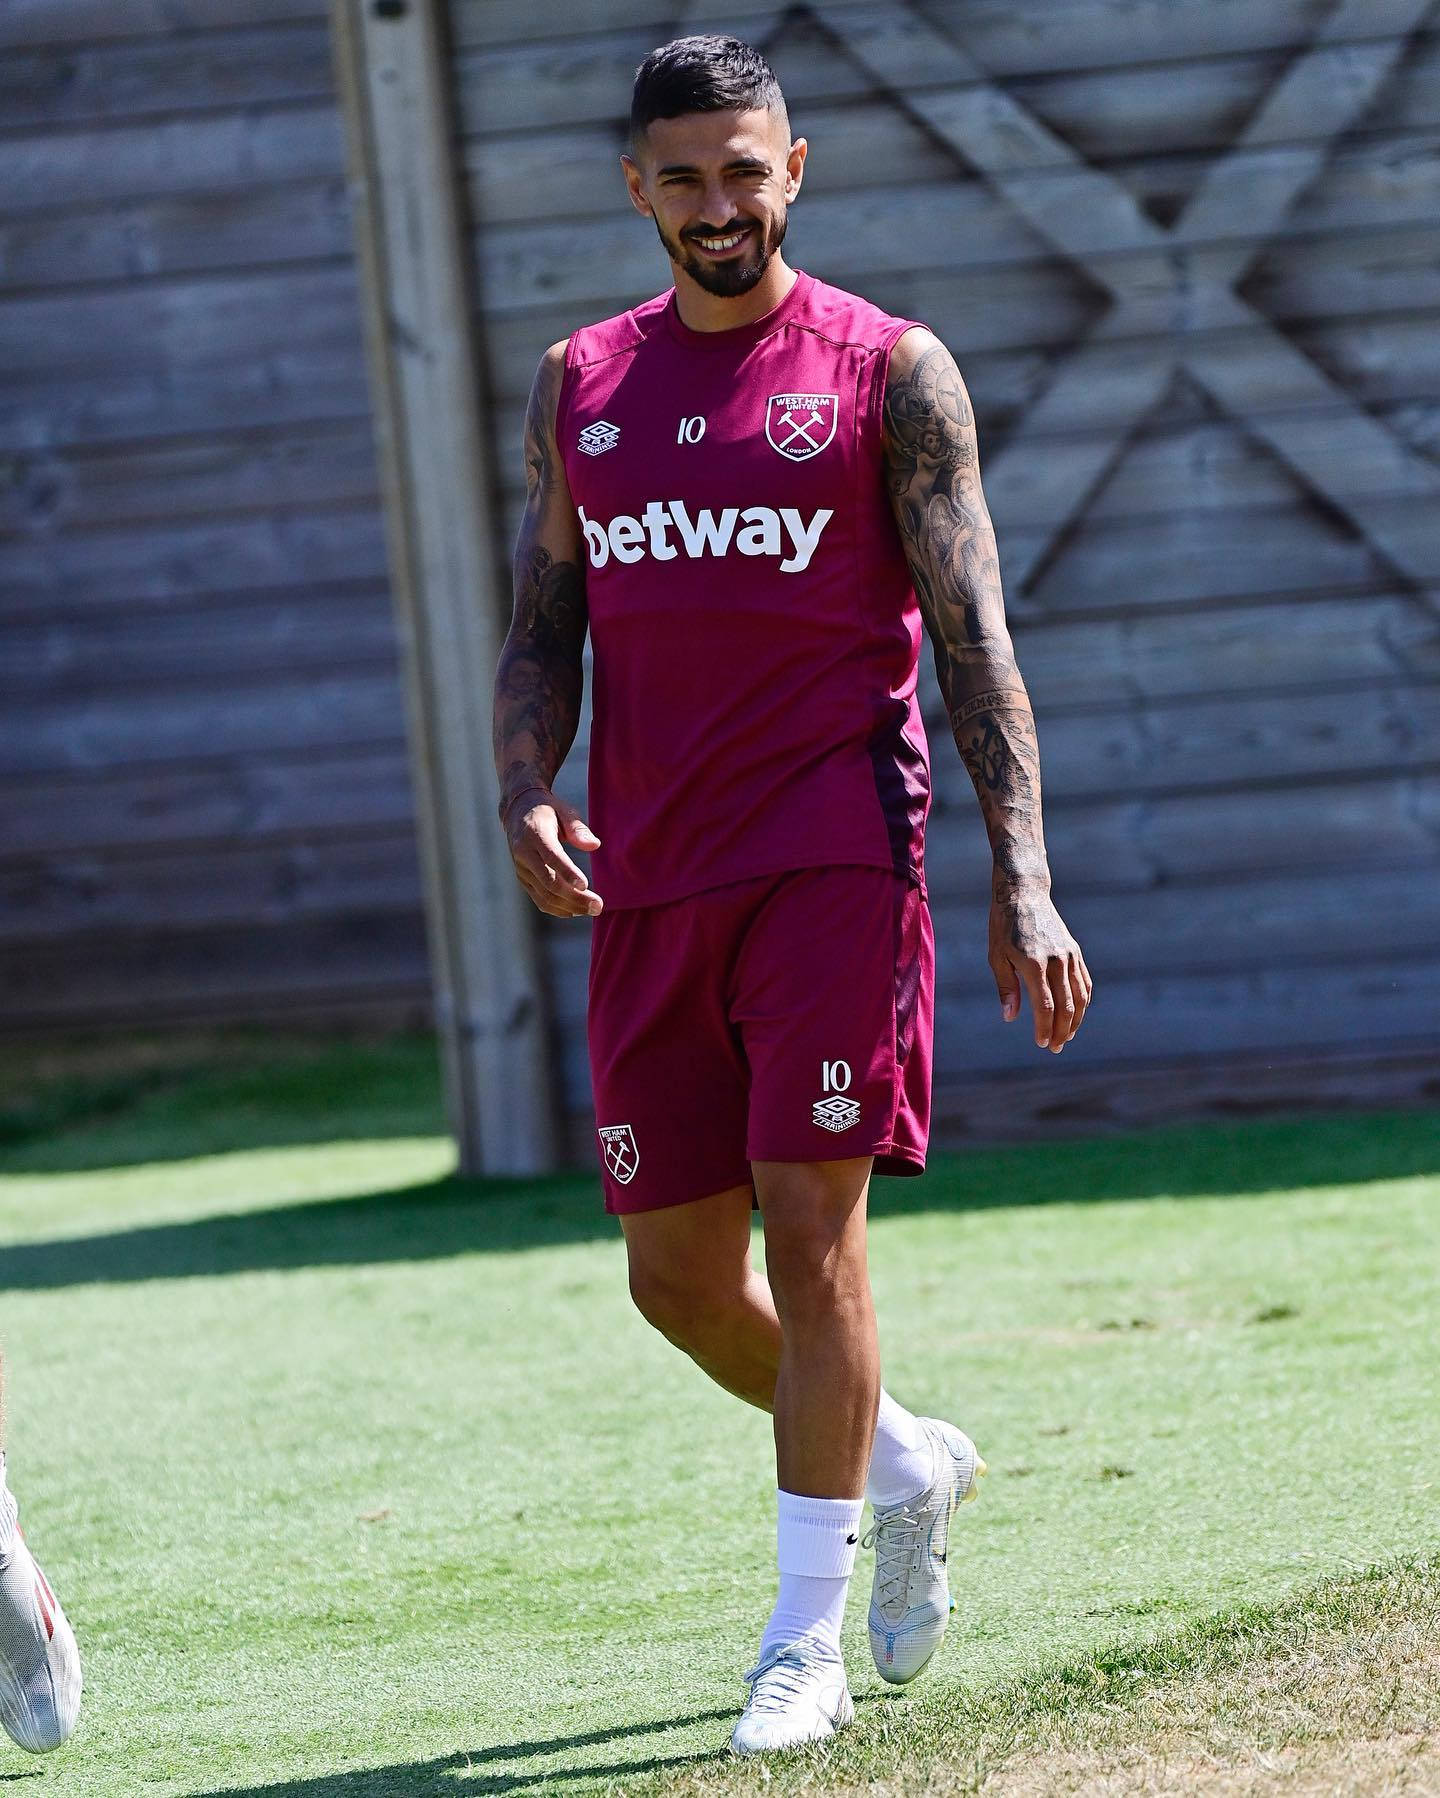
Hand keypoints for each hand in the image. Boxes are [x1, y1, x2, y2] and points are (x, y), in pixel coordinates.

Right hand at [502, 787, 602, 918]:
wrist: (518, 812)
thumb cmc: (548, 811)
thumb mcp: (564, 810)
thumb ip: (578, 828)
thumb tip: (594, 846)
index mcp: (534, 834)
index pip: (551, 857)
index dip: (567, 873)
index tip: (585, 886)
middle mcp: (524, 854)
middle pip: (549, 882)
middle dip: (574, 897)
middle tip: (598, 906)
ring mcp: (522, 869)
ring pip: (544, 895)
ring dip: (570, 906)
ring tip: (593, 910)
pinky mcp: (523, 879)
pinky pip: (539, 899)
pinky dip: (557, 909)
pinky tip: (576, 911)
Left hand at [989, 884, 1091, 1052]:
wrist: (1024, 893)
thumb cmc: (1004, 927)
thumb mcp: (996, 957)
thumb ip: (1006, 988)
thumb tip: (1010, 1018)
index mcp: (1034, 963)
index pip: (1045, 1006)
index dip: (1044, 1028)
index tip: (1041, 1043)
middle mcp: (1056, 960)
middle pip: (1067, 1006)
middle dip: (1062, 1031)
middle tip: (1055, 1048)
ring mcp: (1069, 955)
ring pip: (1080, 997)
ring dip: (1076, 1021)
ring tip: (1067, 1037)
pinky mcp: (1075, 952)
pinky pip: (1085, 982)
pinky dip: (1083, 1002)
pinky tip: (1076, 1015)